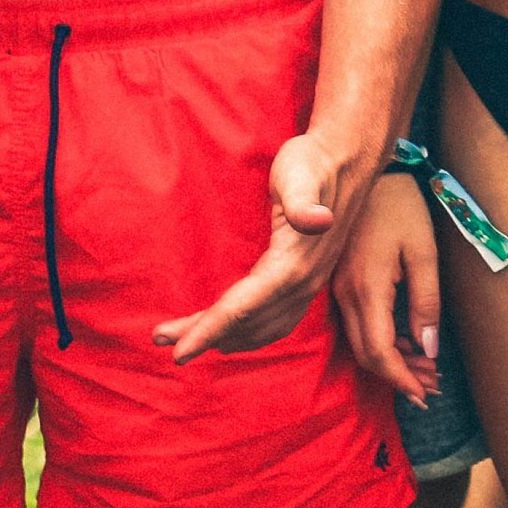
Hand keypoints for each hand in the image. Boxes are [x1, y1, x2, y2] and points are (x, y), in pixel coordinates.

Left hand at [155, 130, 361, 359]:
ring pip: (261, 327)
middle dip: (205, 336)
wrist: (345, 157)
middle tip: (163, 339)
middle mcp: (304, 282)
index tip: (180, 351)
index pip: (245, 308)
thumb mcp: (301, 176)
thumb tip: (318, 220)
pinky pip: (275, 321)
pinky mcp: (308, 279)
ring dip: (224, 337)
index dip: (211, 330)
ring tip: (186, 338)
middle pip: (247, 323)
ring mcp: (309, 283)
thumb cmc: (313, 162)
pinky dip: (249, 333)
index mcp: (295, 264)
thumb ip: (304, 203)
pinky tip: (231, 331)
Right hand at [331, 171, 441, 403]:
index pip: (379, 352)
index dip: (401, 379)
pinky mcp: (338, 281)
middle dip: (399, 375)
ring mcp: (337, 288)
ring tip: (424, 368)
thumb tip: (428, 348)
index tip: (423, 395)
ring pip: (360, 341)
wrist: (369, 171)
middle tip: (430, 385)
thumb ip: (426, 303)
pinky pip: (356, 324)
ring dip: (390, 360)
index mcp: (367, 287)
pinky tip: (403, 340)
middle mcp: (345, 294)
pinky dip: (379, 340)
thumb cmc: (402, 207)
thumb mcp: (423, 252)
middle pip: (367, 353)